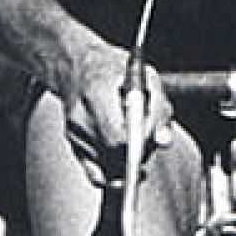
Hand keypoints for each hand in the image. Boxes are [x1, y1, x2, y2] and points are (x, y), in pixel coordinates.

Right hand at [57, 39, 174, 187]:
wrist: (79, 66)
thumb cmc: (116, 69)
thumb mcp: (147, 78)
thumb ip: (160, 110)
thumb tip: (163, 142)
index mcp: (97, 92)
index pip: (118, 136)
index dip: (140, 143)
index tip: (152, 140)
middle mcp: (79, 115)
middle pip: (112, 153)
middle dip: (137, 151)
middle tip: (148, 139)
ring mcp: (72, 131)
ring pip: (105, 164)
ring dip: (126, 159)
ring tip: (134, 136)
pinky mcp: (71, 143)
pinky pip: (93, 169)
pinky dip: (112, 168)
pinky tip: (123, 159)